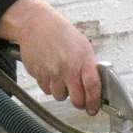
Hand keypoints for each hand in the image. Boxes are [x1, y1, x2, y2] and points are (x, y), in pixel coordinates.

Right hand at [0, 0, 100, 114]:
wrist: (37, 24)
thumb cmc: (61, 33)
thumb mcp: (82, 46)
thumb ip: (89, 66)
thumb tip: (95, 86)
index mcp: (83, 59)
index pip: (93, 87)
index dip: (94, 102)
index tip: (93, 108)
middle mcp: (68, 67)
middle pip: (76, 99)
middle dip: (78, 102)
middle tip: (79, 100)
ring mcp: (52, 72)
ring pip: (59, 96)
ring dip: (62, 92)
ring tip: (61, 78)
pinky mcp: (38, 74)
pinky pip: (46, 89)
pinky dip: (49, 86)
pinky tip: (50, 73)